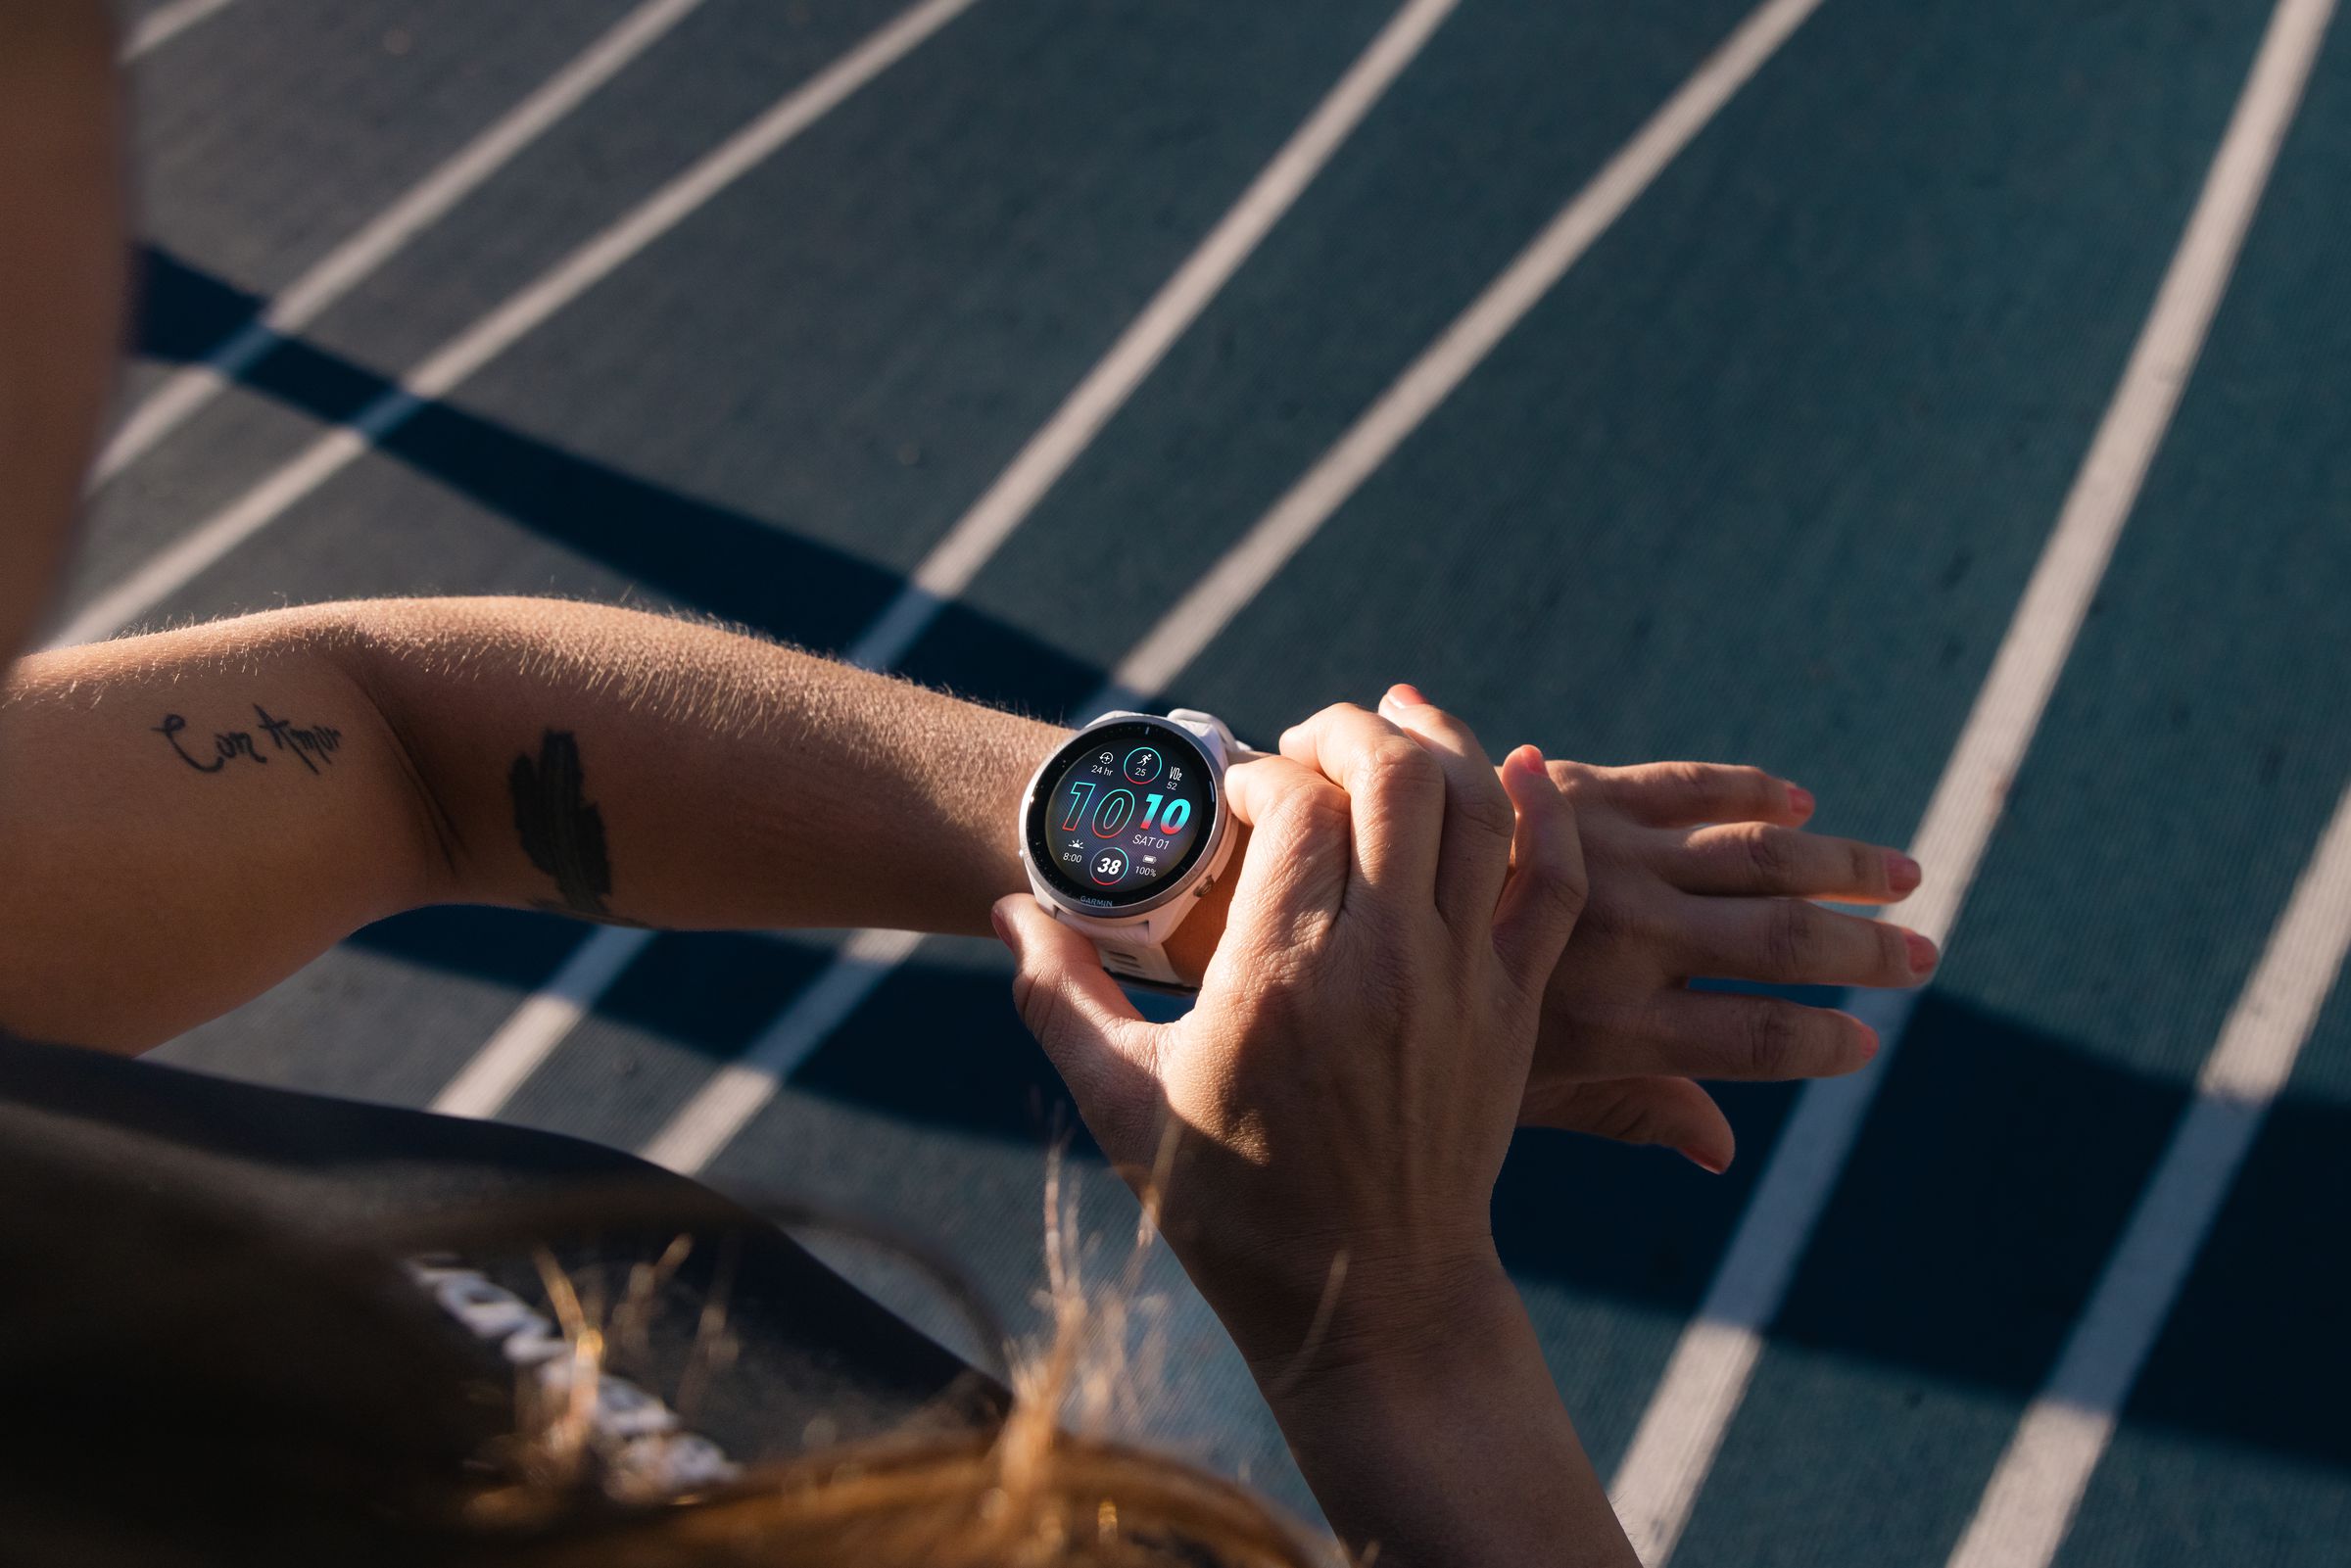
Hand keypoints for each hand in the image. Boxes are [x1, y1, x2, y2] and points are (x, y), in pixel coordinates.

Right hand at [992, 703, 1581, 1370]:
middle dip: (1348, 730)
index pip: (1294, 803)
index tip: (1231, 805)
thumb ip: (1058, 995)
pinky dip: (1545, 813)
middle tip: (1305, 745)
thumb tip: (1008, 908)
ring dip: (1440, 745)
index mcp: (1278, 978)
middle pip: (1395, 776)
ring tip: (1396, 721)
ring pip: (1480, 808)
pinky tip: (1522, 768)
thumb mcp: (1122, 1102)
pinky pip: (1553, 884)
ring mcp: (1461, 982)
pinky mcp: (1513, 1008)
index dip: (1259, 774)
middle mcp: (1381, 962)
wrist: (1370, 1301)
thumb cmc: (1232, 1206)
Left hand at [1353, 686, 1932, 1174]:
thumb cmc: (1408, 1028)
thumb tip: (1721, 1156)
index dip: (1819, 1043)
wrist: (1325, 905)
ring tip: (1908, 875)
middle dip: (1861, 950)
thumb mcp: (1518, 1089)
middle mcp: (1622, 942)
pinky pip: (1685, 785)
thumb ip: (1627, 1110)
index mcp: (1610, 1029)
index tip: (1871, 1042)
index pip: (1752, 1043)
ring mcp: (1607, 860)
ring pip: (1756, 856)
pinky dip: (1748, 788)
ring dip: (1841, 864)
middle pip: (1778, 943)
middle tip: (1926, 955)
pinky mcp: (1582, 794)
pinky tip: (1799, 796)